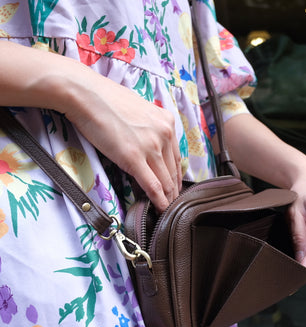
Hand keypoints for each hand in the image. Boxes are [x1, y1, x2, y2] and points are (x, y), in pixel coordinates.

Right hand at [0, 42, 181, 211]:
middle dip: (174, 190)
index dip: (176, 176)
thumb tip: (148, 144)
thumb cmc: (106, 100)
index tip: (174, 187)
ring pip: (166, 180)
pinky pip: (153, 185)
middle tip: (174, 204)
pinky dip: (159, 200)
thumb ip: (149, 128)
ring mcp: (151, 146)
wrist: (85, 93)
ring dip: (168, 198)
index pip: (176, 156)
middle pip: (174, 170)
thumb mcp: (138, 111)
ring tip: (168, 210)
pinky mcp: (134, 157)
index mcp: (167, 121)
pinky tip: (161, 209)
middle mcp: (164, 133)